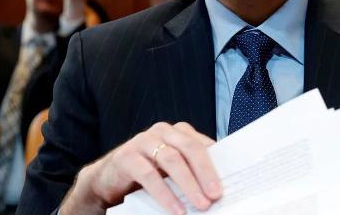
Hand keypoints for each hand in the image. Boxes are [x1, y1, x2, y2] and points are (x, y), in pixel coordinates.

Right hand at [61, 122, 221, 214]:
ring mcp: (143, 141)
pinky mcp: (126, 156)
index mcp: (179, 132)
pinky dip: (164, 194)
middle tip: (216, 195)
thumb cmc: (148, 173)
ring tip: (200, 205)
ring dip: (188, 184)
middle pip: (190, 148)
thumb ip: (192, 170)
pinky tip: (176, 209)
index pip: (203, 144)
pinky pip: (149, 175)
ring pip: (171, 159)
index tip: (230, 182)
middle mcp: (162, 131)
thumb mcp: (172, 170)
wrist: (109, 179)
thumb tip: (218, 189)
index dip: (217, 164)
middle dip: (205, 173)